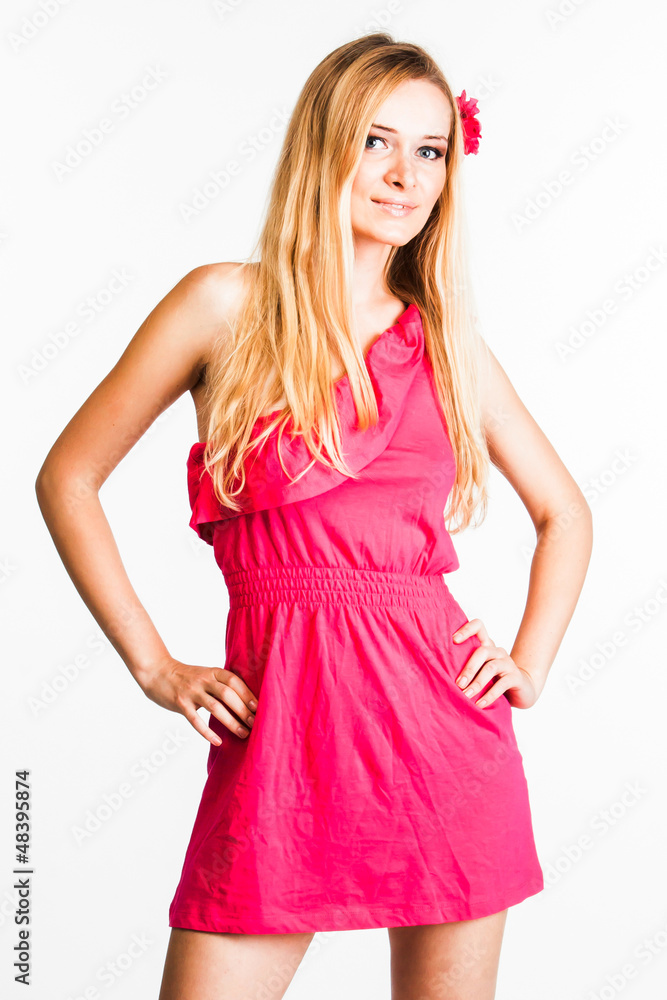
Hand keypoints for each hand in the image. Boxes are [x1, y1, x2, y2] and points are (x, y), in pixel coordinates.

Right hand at [137, 656, 258, 745]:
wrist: (158, 673)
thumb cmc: (186, 677)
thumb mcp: (205, 674)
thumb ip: (221, 684)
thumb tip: (245, 701)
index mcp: (212, 672)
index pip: (234, 681)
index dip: (247, 693)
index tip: (258, 707)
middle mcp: (203, 680)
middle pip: (227, 694)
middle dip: (243, 710)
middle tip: (255, 723)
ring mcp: (191, 692)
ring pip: (215, 707)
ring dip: (231, 722)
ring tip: (243, 733)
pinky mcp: (180, 703)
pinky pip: (195, 720)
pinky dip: (207, 732)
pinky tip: (217, 741)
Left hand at [452, 619, 538, 709]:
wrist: (522, 691)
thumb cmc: (493, 680)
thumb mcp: (479, 671)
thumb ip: (465, 667)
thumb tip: (439, 673)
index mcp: (486, 645)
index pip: (479, 626)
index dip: (467, 629)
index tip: (453, 640)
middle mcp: (497, 651)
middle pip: (482, 651)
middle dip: (468, 668)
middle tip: (458, 684)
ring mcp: (508, 663)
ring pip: (490, 668)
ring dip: (476, 683)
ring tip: (467, 695)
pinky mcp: (515, 677)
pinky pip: (502, 684)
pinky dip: (489, 695)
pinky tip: (480, 704)